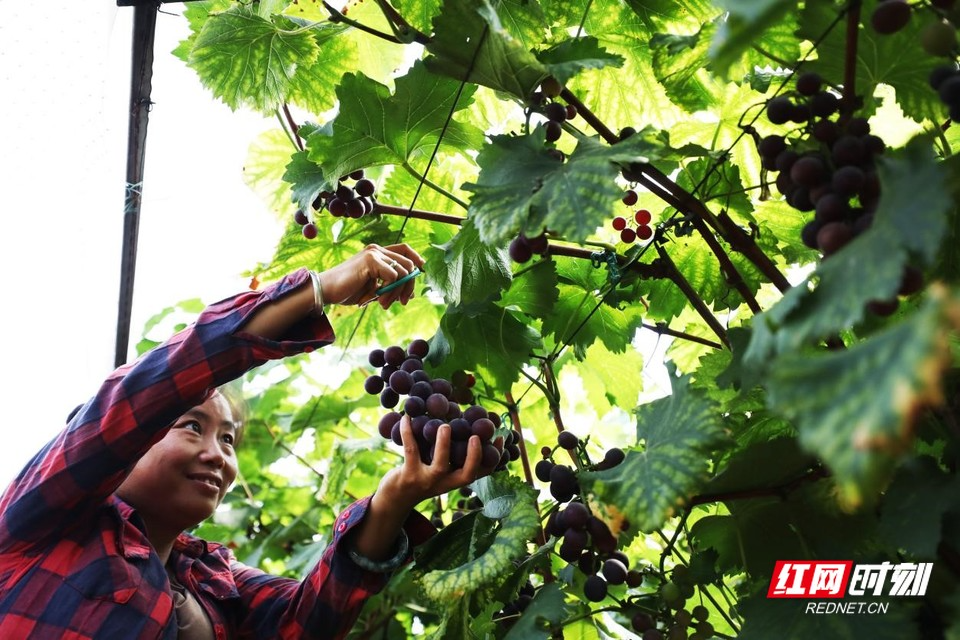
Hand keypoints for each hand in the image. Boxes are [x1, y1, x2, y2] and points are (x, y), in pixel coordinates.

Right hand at [318, 243, 423, 308]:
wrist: (327, 291)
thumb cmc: (348, 290)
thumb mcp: (374, 289)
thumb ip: (391, 287)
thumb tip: (411, 293)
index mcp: (378, 253)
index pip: (405, 249)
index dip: (416, 259)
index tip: (422, 271)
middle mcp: (377, 250)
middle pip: (409, 263)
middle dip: (409, 285)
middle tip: (402, 301)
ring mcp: (374, 253)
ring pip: (403, 272)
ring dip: (397, 292)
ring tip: (384, 304)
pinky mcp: (370, 261)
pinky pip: (393, 276)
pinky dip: (390, 291)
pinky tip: (378, 299)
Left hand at [374, 415, 498, 512]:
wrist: (395, 499)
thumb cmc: (421, 478)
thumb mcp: (440, 471)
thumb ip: (452, 455)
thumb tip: (463, 423)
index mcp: (455, 480)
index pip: (481, 472)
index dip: (493, 457)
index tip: (499, 438)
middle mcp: (444, 483)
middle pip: (466, 476)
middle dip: (473, 457)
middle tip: (475, 436)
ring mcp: (426, 481)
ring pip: (439, 466)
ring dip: (443, 445)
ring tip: (445, 426)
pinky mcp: (408, 475)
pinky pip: (411, 451)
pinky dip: (408, 433)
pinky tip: (406, 418)